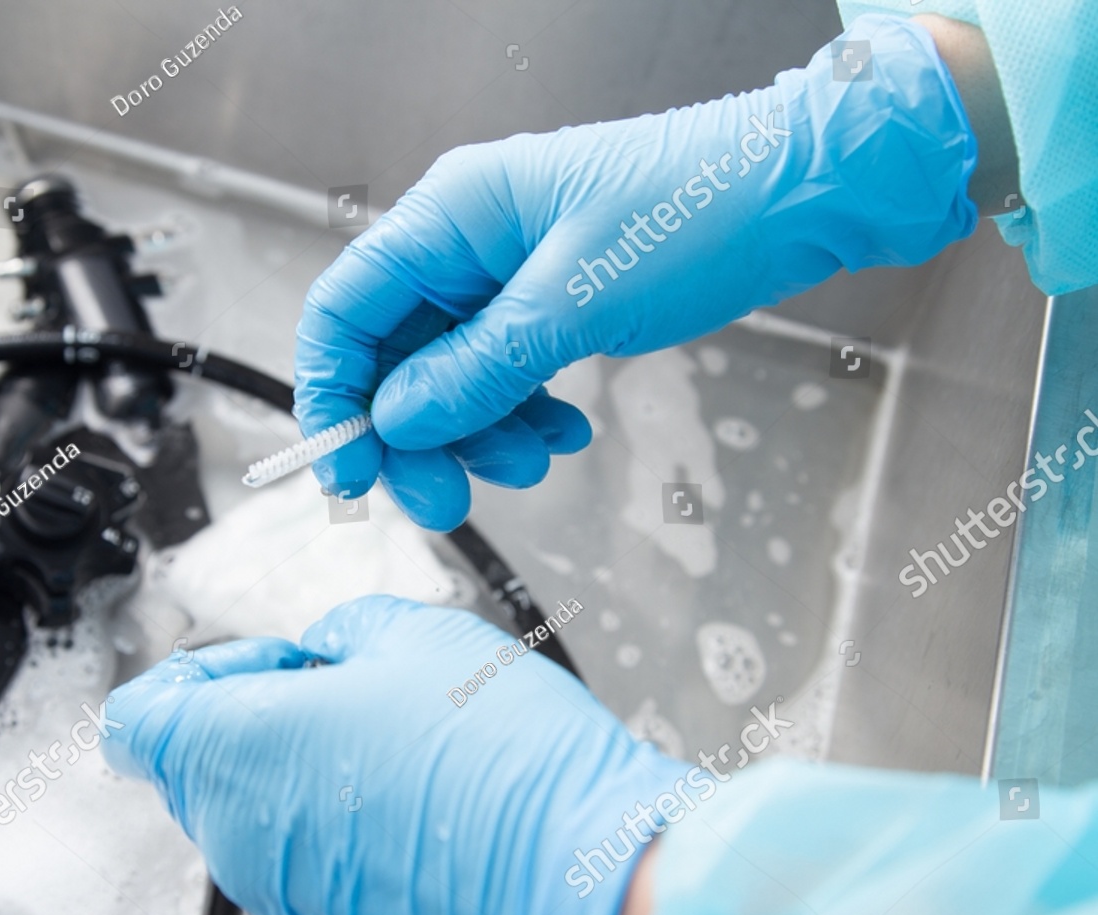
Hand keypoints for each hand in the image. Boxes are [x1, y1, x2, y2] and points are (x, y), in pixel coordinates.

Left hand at [103, 596, 686, 914]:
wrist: (576, 886)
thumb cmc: (495, 767)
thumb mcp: (415, 638)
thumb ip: (345, 633)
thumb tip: (333, 650)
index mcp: (230, 751)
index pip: (140, 716)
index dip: (199, 669)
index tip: (271, 656)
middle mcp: (237, 834)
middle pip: (199, 760)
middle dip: (262, 708)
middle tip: (345, 683)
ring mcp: (283, 889)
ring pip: (256, 807)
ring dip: (306, 761)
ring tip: (396, 733)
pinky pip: (306, 853)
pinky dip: (340, 813)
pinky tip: (417, 786)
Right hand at [295, 15, 976, 529]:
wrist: (802, 191)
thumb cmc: (695, 215)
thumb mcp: (572, 305)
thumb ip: (475, 372)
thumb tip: (396, 425)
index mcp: (449, 216)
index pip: (345, 309)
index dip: (333, 395)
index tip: (350, 472)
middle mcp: (464, 243)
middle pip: (394, 356)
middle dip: (414, 436)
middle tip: (444, 503)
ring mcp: (504, 274)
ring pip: (449, 376)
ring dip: (478, 433)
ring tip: (535, 464)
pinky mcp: (546, 302)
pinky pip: (503, 373)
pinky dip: (522, 415)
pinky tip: (565, 436)